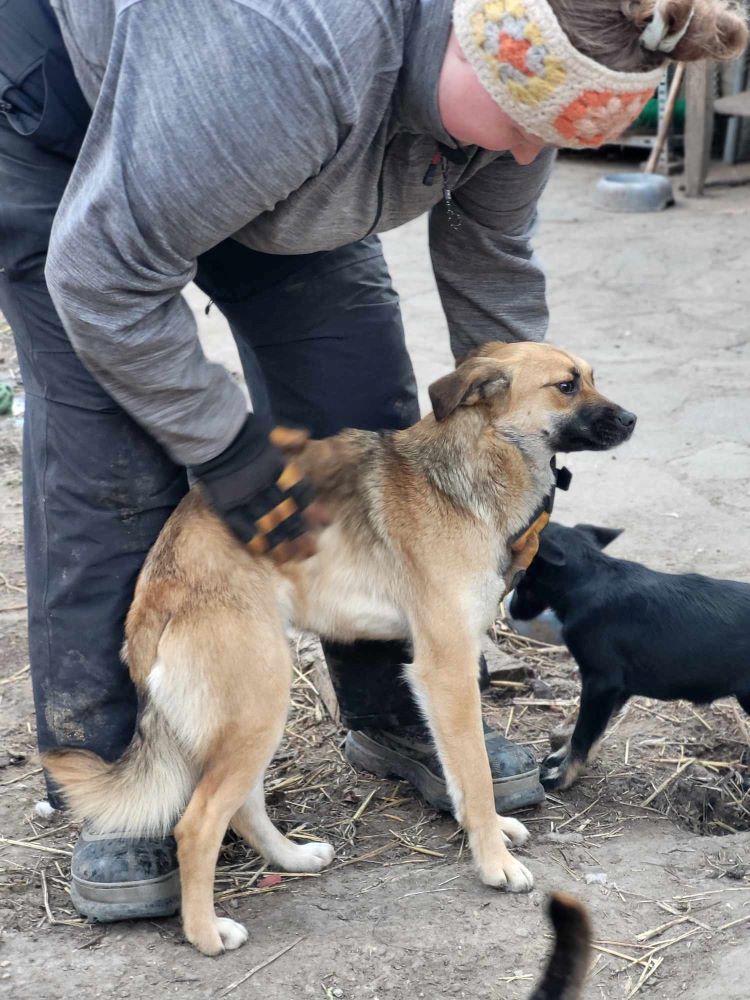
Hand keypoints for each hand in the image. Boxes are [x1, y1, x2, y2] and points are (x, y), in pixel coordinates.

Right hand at [190, 416, 321, 563]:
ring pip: (267, 525)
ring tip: (289, 558)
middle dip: (299, 534)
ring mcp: (246, 498)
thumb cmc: (243, 432)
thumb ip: (289, 438)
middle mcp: (266, 488)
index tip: (324, 522)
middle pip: (287, 515)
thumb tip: (305, 437)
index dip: (313, 509)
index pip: (301, 494)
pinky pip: (241, 527)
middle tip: (310, 550)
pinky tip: (262, 551)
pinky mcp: (227, 506)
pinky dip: (252, 539)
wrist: (213, 435)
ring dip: (280, 543)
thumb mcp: (271, 431)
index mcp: (279, 470)